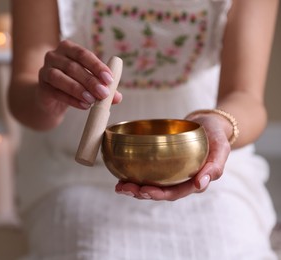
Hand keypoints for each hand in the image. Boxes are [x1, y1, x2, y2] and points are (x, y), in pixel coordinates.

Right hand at [37, 40, 121, 112]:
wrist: (50, 99)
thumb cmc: (72, 84)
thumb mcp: (89, 83)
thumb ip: (102, 86)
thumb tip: (117, 97)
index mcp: (67, 48)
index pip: (83, 54)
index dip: (97, 66)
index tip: (109, 79)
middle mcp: (53, 56)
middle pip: (73, 67)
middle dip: (90, 80)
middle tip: (104, 93)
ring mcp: (45, 71)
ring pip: (61, 78)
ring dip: (79, 89)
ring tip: (92, 100)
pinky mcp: (41, 87)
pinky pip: (56, 93)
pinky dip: (71, 100)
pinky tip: (83, 105)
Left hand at [115, 113, 230, 200]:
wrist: (208, 123)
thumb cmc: (216, 135)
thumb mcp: (222, 147)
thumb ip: (215, 166)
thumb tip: (201, 184)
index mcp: (194, 182)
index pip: (175, 193)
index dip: (158, 194)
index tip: (144, 190)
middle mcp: (180, 181)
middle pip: (159, 192)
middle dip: (140, 193)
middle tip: (124, 189)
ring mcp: (171, 173)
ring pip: (151, 185)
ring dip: (134, 188)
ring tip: (119, 186)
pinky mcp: (163, 165)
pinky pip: (148, 173)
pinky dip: (134, 175)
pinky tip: (121, 175)